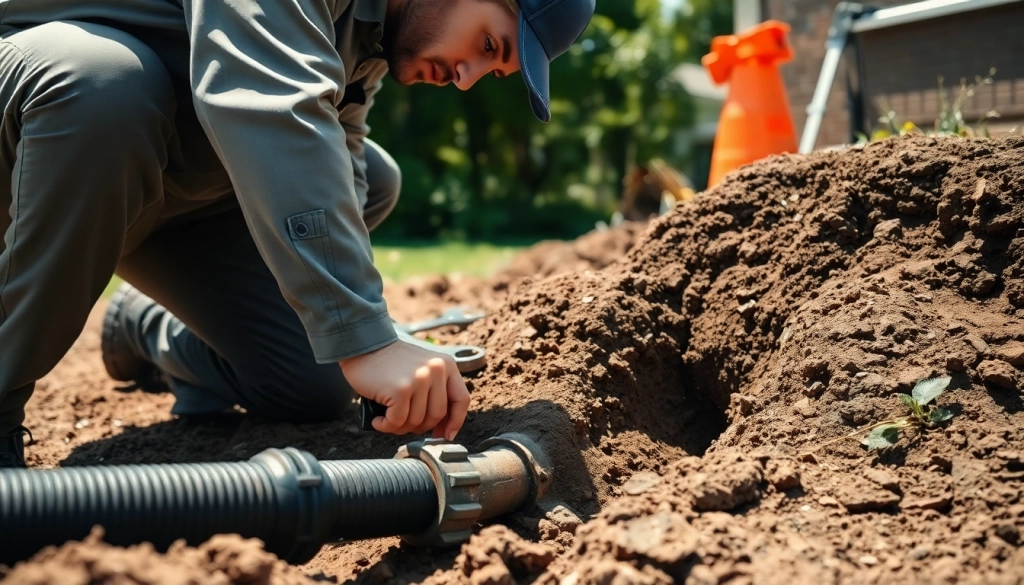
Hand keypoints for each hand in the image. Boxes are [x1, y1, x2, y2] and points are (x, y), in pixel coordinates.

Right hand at [339, 340, 469, 439]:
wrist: (364, 346)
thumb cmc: (390, 362)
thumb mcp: (423, 369)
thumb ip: (436, 392)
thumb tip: (443, 429)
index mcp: (446, 365)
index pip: (461, 400)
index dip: (455, 422)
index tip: (445, 434)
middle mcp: (436, 370)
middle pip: (437, 416)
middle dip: (420, 426)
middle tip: (403, 422)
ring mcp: (419, 379)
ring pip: (417, 421)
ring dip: (399, 427)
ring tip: (388, 419)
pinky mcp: (401, 389)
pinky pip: (398, 421)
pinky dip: (386, 426)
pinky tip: (378, 420)